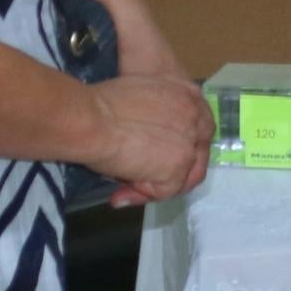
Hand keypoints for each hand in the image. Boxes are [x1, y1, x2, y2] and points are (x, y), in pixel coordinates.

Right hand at [87, 73, 213, 208]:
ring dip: (157, 184)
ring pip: (183, 176)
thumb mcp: (141, 98)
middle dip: (176, 169)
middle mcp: (196, 119)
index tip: (158, 155)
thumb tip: (144, 141)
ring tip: (128, 188)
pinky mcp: (177, 168)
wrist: (92, 119)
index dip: (180, 144)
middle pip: (197, 153)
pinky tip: (120, 193)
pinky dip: (141, 195)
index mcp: (189, 95)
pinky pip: (164, 191)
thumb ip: (154, 116)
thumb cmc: (102, 104)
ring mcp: (189, 145)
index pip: (198, 127)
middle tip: (146, 179)